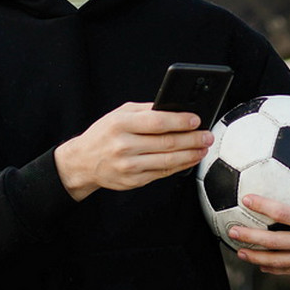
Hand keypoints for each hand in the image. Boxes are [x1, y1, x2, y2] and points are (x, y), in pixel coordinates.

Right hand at [54, 102, 212, 200]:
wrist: (82, 162)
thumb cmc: (104, 134)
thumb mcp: (120, 114)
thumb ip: (146, 110)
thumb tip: (176, 108)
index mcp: (121, 124)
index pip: (156, 122)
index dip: (179, 121)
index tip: (196, 120)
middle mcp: (124, 145)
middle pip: (166, 143)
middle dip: (192, 139)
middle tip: (207, 135)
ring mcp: (128, 166)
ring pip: (167, 160)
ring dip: (190, 154)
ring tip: (203, 148)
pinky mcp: (133, 181)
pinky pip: (162, 173)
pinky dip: (179, 166)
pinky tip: (189, 159)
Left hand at [229, 145, 289, 274]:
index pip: (284, 213)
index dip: (264, 206)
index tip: (247, 198)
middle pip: (274, 242)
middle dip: (251, 236)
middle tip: (232, 230)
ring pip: (278, 260)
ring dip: (256, 256)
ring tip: (239, 251)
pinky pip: (289, 269)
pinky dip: (272, 268)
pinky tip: (259, 263)